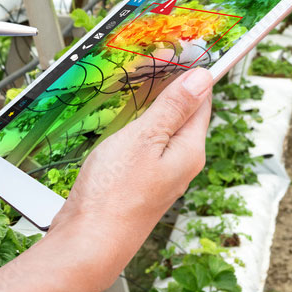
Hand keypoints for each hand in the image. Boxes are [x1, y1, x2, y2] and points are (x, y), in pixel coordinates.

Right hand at [46, 68, 213, 291]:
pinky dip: (138, 124)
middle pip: (184, 113)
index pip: (201, 101)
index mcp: (190, 150)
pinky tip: (123, 117)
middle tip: (152, 58)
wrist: (87, 241)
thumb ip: (174, 108)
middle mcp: (181, 163)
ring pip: (163, 128)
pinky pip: (146, 144)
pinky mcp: (139, 182)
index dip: (191, 72)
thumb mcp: (144, 140)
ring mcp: (160, 174)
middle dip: (171, 85)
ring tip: (136, 80)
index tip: (178, 49)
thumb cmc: (113, 195)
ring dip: (152, 103)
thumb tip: (203, 79)